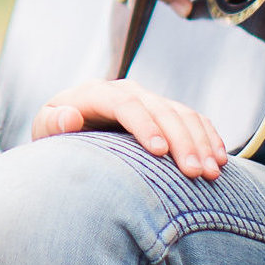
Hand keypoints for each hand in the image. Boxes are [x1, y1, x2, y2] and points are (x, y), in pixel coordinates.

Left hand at [32, 79, 226, 179]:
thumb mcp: (45, 129)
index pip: (126, 104)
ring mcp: (148, 99)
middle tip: (195, 173)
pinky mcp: (163, 111)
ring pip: (181, 114)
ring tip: (212, 172)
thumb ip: (53, 123)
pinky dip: (209, 136)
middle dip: (181, 140)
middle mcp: (126, 91)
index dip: (144, 126)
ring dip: (201, 141)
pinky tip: (220, 158)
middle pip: (160, 109)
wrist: (69, 127)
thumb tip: (70, 116)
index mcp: (96, 93)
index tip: (159, 153)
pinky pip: (193, 119)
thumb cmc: (55, 133)